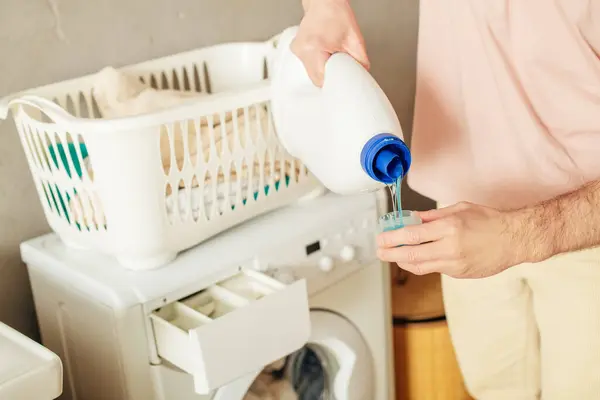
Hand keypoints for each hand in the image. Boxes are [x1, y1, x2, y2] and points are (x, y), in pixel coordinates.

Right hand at [292, 0, 369, 86]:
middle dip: (329, 78)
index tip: (341, 83)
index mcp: (315, 48)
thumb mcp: (354, 40)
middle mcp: (302, 51)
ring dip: (323, 71)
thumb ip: (360, 62)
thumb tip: (361, 77)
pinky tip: (323, 54)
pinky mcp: (296, 51)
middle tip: (339, 68)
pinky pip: (307, 67)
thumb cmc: (336, 15)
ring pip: (311, 74)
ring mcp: (297, 51)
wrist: (323, 2)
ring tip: (331, 57)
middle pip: (316, 79)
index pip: (322, 80)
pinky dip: (317, 65)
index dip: (333, 83)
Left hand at [376, 202, 528, 278]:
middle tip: (379, 251)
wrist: (514, 240)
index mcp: (449, 228)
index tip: (381, 238)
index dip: (392, 238)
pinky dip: (423, 263)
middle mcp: (450, 248)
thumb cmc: (489, 220)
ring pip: (420, 267)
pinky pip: (434, 269)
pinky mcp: (459, 274)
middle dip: (390, 254)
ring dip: (403, 261)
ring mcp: (455, 264)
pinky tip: (418, 256)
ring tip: (394, 255)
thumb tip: (411, 219)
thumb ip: (432, 216)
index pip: (412, 235)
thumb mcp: (459, 209)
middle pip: (411, 255)